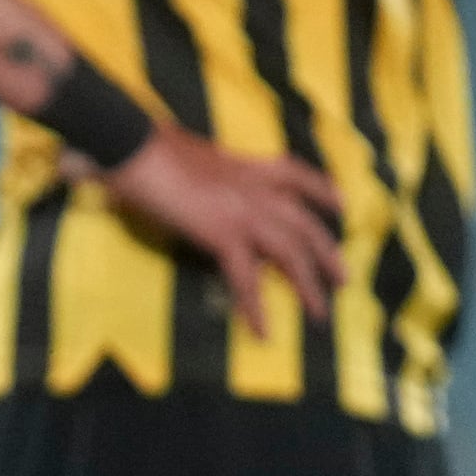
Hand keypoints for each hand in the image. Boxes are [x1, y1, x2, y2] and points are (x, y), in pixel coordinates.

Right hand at [100, 126, 345, 336]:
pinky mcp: (222, 234)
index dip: (322, 190)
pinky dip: (254, 307)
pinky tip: (263, 331)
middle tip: (343, 279)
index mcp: (246, 165)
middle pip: (304, 223)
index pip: (296, 174)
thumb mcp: (191, 156)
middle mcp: (255, 187)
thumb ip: (207, 173)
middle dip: (327, 253)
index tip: (340, 204)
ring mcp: (243, 211)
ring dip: (307, 286)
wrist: (133, 145)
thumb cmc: (148, 146)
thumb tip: (200, 186)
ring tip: (319, 313)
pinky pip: (246, 278)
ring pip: (290, 253)